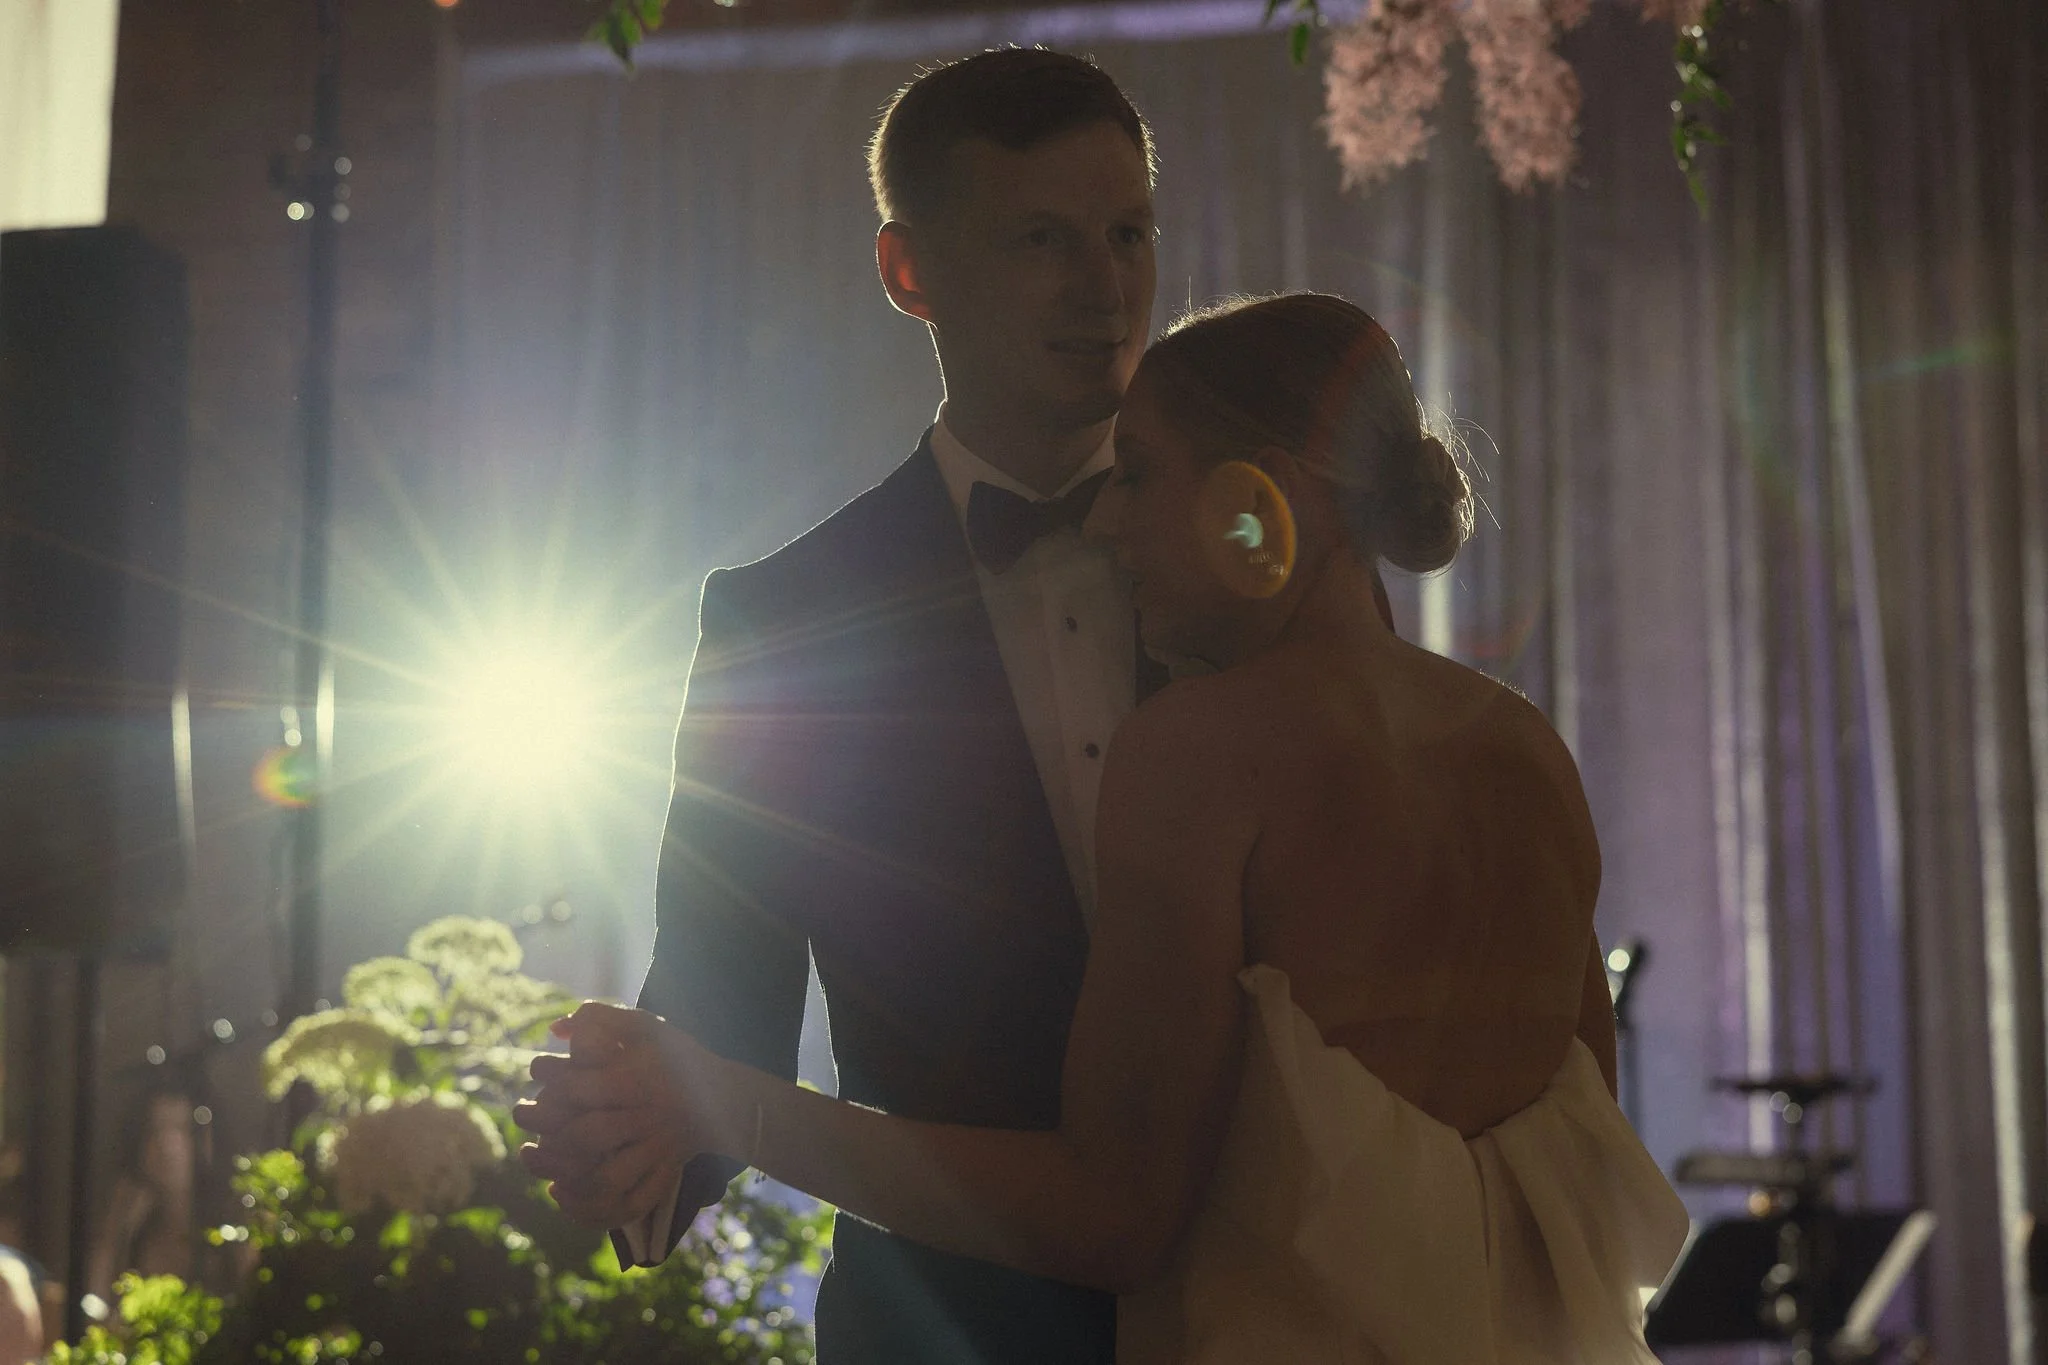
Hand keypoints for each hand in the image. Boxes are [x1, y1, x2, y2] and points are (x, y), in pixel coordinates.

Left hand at [514, 1003, 728, 1228]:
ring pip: (608, 1180)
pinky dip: (594, 1210)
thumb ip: (602, 1018)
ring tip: (532, 1158)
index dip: (551, 1080)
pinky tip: (563, 1195)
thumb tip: (556, 1028)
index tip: (536, 1070)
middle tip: (520, 1114)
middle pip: (589, 1137)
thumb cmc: (679, 1057)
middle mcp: (648, 1119)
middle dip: (546, 1129)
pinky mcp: (662, 1176)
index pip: (585, 1087)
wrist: (725, 1097)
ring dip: (564, 1177)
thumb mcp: (647, 1027)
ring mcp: (656, 1153)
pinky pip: (630, 1204)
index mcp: (641, 1081)